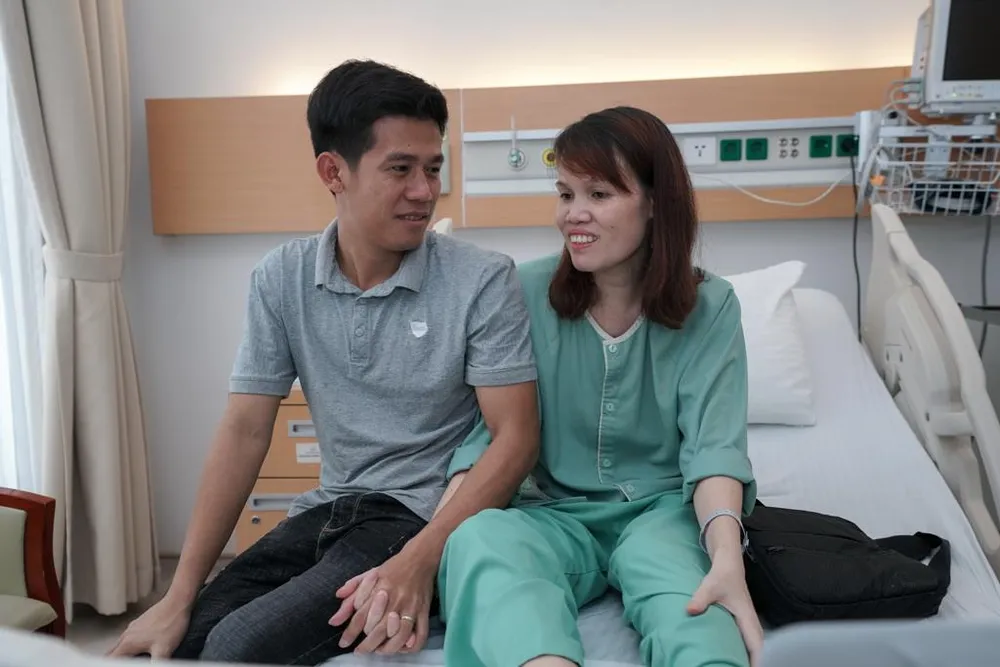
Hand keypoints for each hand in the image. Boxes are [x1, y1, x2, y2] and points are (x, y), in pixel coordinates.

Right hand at [107, 592, 191, 658]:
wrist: (178, 603)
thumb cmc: (171, 623)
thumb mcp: (163, 650)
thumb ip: (156, 664)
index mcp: (128, 643)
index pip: (111, 660)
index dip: (113, 665)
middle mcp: (128, 634)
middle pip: (113, 652)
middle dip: (115, 660)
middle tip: (121, 663)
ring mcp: (134, 627)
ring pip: (121, 643)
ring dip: (121, 652)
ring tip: (129, 658)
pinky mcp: (141, 622)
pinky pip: (130, 636)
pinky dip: (130, 644)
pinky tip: (141, 646)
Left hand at [334, 545, 436, 654]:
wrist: (420, 558)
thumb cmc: (393, 567)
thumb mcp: (369, 575)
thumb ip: (351, 594)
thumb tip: (335, 617)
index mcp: (378, 589)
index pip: (360, 616)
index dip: (350, 633)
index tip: (344, 643)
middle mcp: (394, 600)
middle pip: (378, 629)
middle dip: (367, 645)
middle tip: (360, 651)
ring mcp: (410, 607)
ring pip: (399, 636)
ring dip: (387, 648)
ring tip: (378, 651)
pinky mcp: (424, 611)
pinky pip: (421, 634)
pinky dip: (412, 646)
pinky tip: (402, 648)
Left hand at [687, 548, 762, 666]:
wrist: (727, 561)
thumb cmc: (722, 573)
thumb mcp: (710, 586)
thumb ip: (700, 599)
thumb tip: (690, 611)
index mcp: (747, 616)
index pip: (757, 643)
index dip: (759, 658)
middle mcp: (751, 620)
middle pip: (759, 646)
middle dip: (757, 660)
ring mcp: (747, 619)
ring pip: (755, 642)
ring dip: (752, 654)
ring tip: (744, 665)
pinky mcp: (742, 618)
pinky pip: (749, 638)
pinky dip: (747, 648)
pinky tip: (739, 655)